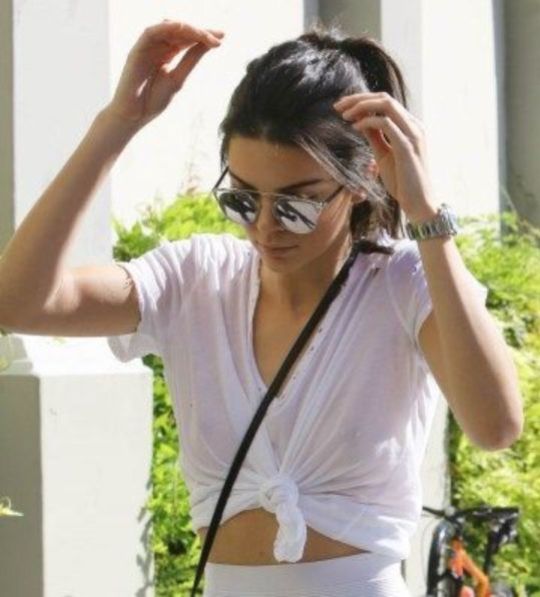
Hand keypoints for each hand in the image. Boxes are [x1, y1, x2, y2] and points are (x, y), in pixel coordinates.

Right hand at [106, 20, 223, 129]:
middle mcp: (158, 47)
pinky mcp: (137, 50)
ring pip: (169, 28)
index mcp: (168, 53)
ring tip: (205, 35)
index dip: (204, 35)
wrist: (134, 115)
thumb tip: (210, 44)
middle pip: (181, 31)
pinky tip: (183, 28)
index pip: (188, 39)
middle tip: (218, 36)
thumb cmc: (154, 100)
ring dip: (188, 29)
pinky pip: (152, 32)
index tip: (222, 36)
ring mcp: (147, 47)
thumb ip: (191, 59)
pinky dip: (167, 28)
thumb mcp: (179, 78)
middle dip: (200, 31)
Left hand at [333, 92, 437, 220]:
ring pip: (386, 105)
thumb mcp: (383, 155)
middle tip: (338, 106)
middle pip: (384, 98)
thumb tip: (360, 123)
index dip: (362, 100)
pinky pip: (386, 124)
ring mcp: (412, 133)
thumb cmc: (402, 181)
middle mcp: (413, 125)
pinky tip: (354, 127)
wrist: (418, 201)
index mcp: (409, 126)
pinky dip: (367, 122)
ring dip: (362, 106)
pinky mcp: (407, 145)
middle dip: (358, 98)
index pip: (385, 102)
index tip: (342, 107)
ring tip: (344, 115)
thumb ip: (375, 137)